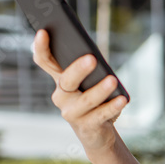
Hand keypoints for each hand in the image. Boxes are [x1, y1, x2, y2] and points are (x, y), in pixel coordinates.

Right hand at [32, 29, 126, 153]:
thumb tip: (92, 52)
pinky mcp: (86, 126)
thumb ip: (86, 65)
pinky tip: (122, 99)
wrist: (96, 132)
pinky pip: (100, 115)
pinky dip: (112, 107)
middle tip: (92, 58)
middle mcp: (61, 96)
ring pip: (86, 100)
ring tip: (112, 80)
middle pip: (66, 81)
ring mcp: (72, 113)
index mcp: (59, 79)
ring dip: (100, 90)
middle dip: (78, 69)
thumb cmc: (93, 98)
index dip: (41, 47)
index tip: (43, 31)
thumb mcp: (89, 80)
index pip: (45, 61)